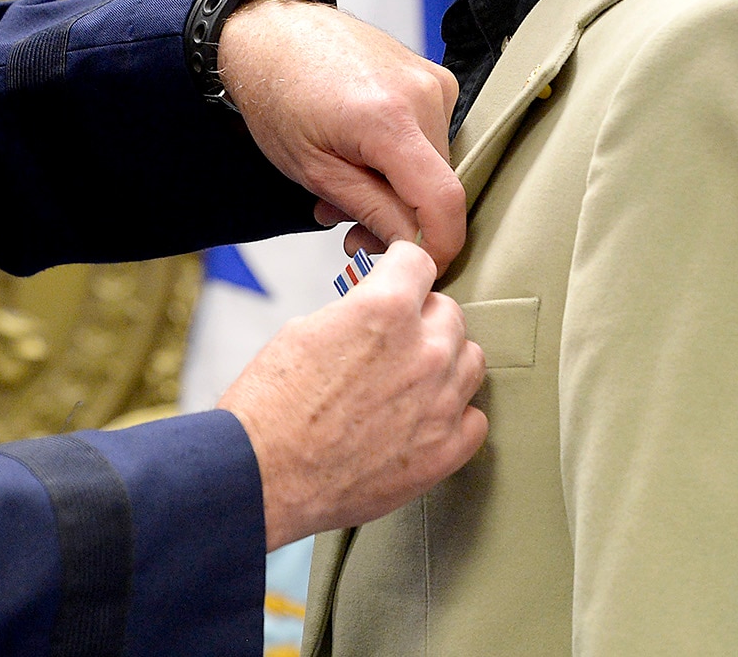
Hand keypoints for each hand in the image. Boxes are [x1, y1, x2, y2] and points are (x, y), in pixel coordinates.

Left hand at [216, 0, 465, 267]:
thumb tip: (413, 250)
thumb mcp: (312, 169)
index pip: (444, 200)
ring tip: (344, 190)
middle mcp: (424, 94)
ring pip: (435, 165)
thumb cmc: (277, 95)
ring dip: (397, 191)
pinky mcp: (433, 77)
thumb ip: (369, 211)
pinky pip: (432, 137)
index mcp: (389, 119)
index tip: (418, 269)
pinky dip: (401, 160)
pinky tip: (362, 159)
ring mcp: (433, 80)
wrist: (271, 32)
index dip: (438, 246)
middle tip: (349, 230)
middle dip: (401, 219)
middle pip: (438, 185)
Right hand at [217, 241, 486, 546]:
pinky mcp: (444, 452)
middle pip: (449, 312)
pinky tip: (421, 418)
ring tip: (409, 378)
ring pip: (470, 361)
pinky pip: (474, 419)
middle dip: (421, 318)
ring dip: (444, 362)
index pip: (419, 262)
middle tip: (391, 340)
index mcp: (385, 311)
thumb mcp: (305, 330)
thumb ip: (356, 314)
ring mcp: (440, 405)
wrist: (262, 475)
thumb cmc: (271, 406)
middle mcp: (423, 352)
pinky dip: (452, 416)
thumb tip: (374, 312)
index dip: (399, 271)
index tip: (396, 281)